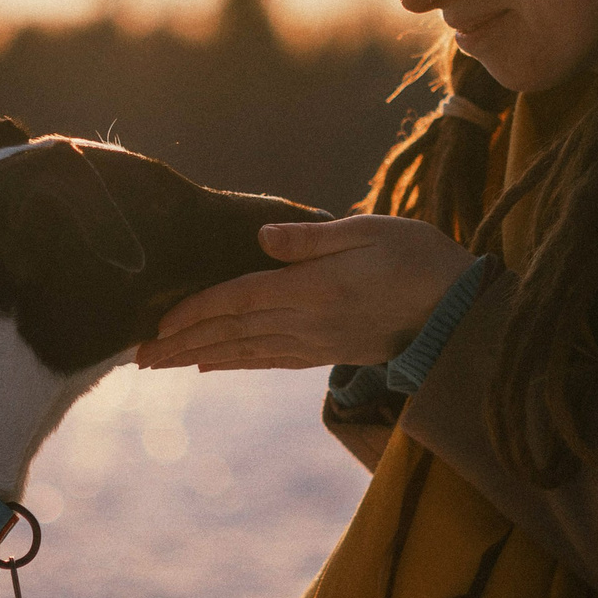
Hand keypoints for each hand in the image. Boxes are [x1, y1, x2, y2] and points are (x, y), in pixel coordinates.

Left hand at [133, 215, 476, 371]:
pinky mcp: (327, 352)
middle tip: (137, 357)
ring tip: (160, 365)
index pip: (239, 300)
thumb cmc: (419, 258)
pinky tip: (212, 367)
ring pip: (245, 352)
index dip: (195, 311)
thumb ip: (312, 237)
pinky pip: (271, 361)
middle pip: (231, 333)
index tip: (157, 323)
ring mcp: (316, 342)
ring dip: (199, 358)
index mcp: (313, 289)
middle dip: (181, 344)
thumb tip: (261, 237)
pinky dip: (236, 364)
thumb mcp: (370, 230)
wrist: (459, 311)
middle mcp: (307, 322)